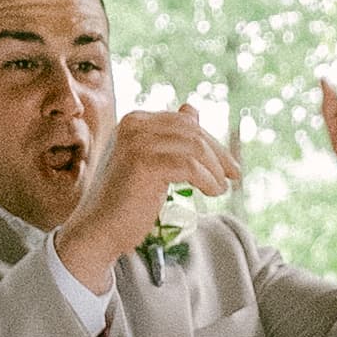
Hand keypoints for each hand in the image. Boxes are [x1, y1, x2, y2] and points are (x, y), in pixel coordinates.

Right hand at [55, 102, 238, 291]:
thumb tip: (191, 109)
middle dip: (218, 154)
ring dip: (214, 170)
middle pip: (192, 131)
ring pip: (194, 147)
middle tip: (234, 175)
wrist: (102, 228)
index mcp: (135, 121)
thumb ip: (171, 137)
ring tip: (220, 189)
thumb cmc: (129, 199)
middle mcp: (133, 125)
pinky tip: (212, 193)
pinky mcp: (143, 164)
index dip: (212, 143)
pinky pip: (189, 166)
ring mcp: (136, 142)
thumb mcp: (153, 161)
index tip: (228, 166)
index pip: (185, 122)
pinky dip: (207, 180)